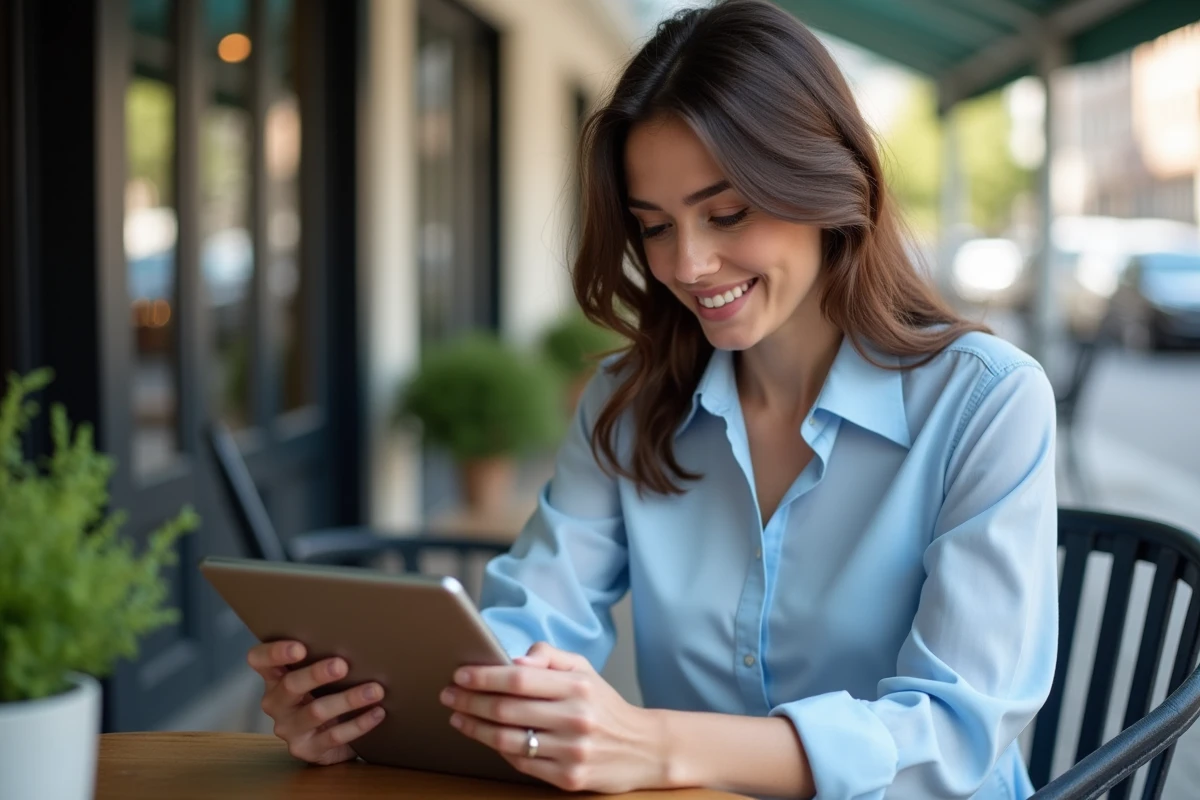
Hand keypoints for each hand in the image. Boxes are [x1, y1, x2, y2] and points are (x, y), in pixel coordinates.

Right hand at [247, 640, 385, 764]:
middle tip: (342, 665)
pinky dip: (359, 724)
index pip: (260, 660)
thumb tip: (358, 637)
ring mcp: (289, 728)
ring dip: (348, 699)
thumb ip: (322, 657)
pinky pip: (334, 736)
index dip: (275, 653)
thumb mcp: (316, 676)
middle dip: (316, 674)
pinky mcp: (306, 749)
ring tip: (375, 690)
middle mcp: (276, 703)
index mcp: (274, 678)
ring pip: (316, 712)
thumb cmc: (323, 693)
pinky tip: (377, 712)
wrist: (327, 739)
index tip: (300, 647)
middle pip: (290, 685)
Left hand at [440, 642, 667, 792]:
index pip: (518, 679)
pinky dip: (498, 749)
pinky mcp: (569, 778)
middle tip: (449, 694)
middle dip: (470, 701)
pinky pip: (522, 763)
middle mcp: (575, 719)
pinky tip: (484, 737)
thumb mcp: (584, 670)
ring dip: (475, 727)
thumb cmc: (605, 705)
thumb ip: (549, 657)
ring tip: (458, 717)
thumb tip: (513, 660)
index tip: (460, 674)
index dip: (484, 676)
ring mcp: (572, 751)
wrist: (644, 748)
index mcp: (578, 687)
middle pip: (506, 709)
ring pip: (508, 739)